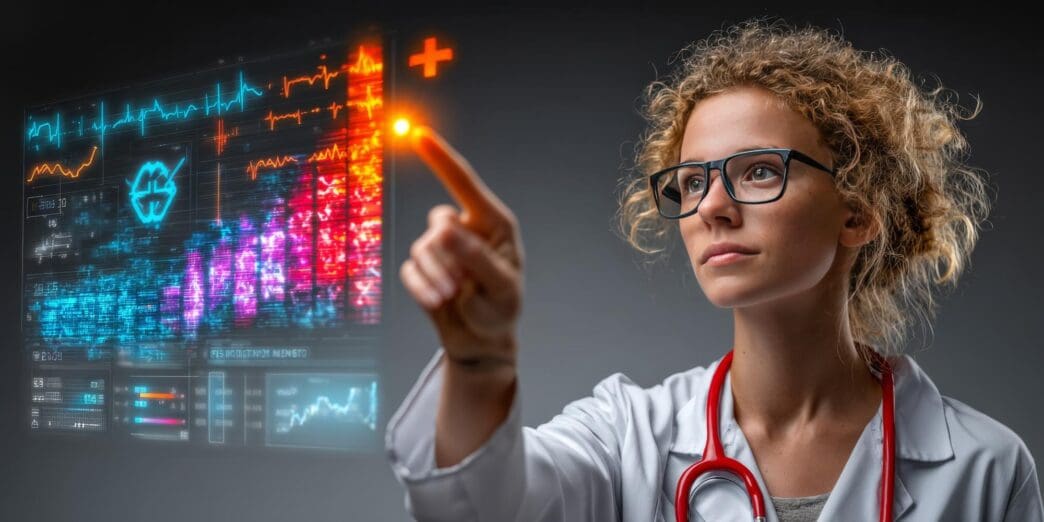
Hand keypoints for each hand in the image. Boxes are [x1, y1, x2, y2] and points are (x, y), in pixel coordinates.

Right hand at [399, 126, 524, 369]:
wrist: (482, 340)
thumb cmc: (501, 309)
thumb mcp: (500, 287)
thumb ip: (475, 257)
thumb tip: (442, 229)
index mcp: (493, 222)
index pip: (463, 182)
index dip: (440, 157)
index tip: (417, 134)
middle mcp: (465, 227)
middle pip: (438, 222)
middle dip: (446, 256)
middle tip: (460, 287)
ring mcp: (442, 247)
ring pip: (423, 247)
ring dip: (436, 275)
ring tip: (453, 297)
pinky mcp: (423, 267)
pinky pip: (410, 269)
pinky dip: (421, 287)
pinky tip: (437, 302)